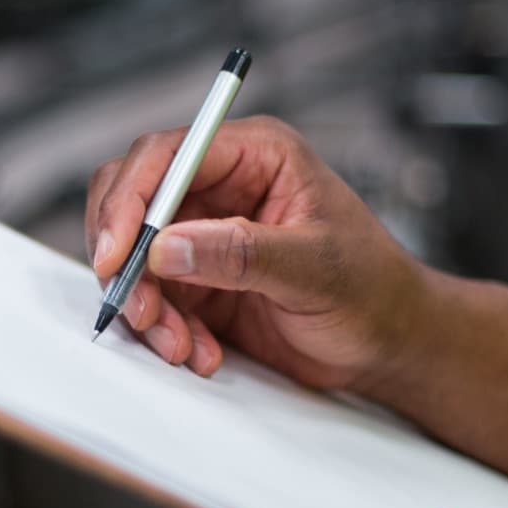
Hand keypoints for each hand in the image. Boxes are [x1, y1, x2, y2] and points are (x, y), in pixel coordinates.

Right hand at [84, 116, 421, 385]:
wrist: (388, 344)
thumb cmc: (373, 290)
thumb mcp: (315, 268)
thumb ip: (242, 253)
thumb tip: (169, 247)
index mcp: (256, 156)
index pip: (168, 155)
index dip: (131, 199)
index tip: (118, 253)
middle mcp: (222, 187)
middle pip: (134, 200)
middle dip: (127, 259)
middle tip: (139, 309)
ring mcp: (205, 235)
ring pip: (136, 258)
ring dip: (147, 307)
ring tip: (182, 344)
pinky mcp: (198, 281)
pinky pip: (154, 299)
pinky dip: (165, 331)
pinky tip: (202, 352)